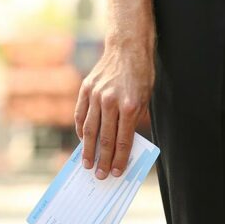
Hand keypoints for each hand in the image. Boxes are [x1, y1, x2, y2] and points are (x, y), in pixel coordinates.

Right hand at [75, 36, 154, 179]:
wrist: (127, 48)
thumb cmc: (140, 76)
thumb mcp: (144, 99)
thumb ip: (132, 121)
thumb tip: (121, 145)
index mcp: (129, 105)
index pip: (123, 140)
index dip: (118, 159)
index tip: (115, 172)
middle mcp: (110, 101)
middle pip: (104, 138)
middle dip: (102, 159)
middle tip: (100, 175)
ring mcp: (95, 95)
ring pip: (90, 129)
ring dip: (88, 150)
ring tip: (88, 164)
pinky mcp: (85, 89)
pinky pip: (80, 115)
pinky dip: (81, 130)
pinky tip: (83, 141)